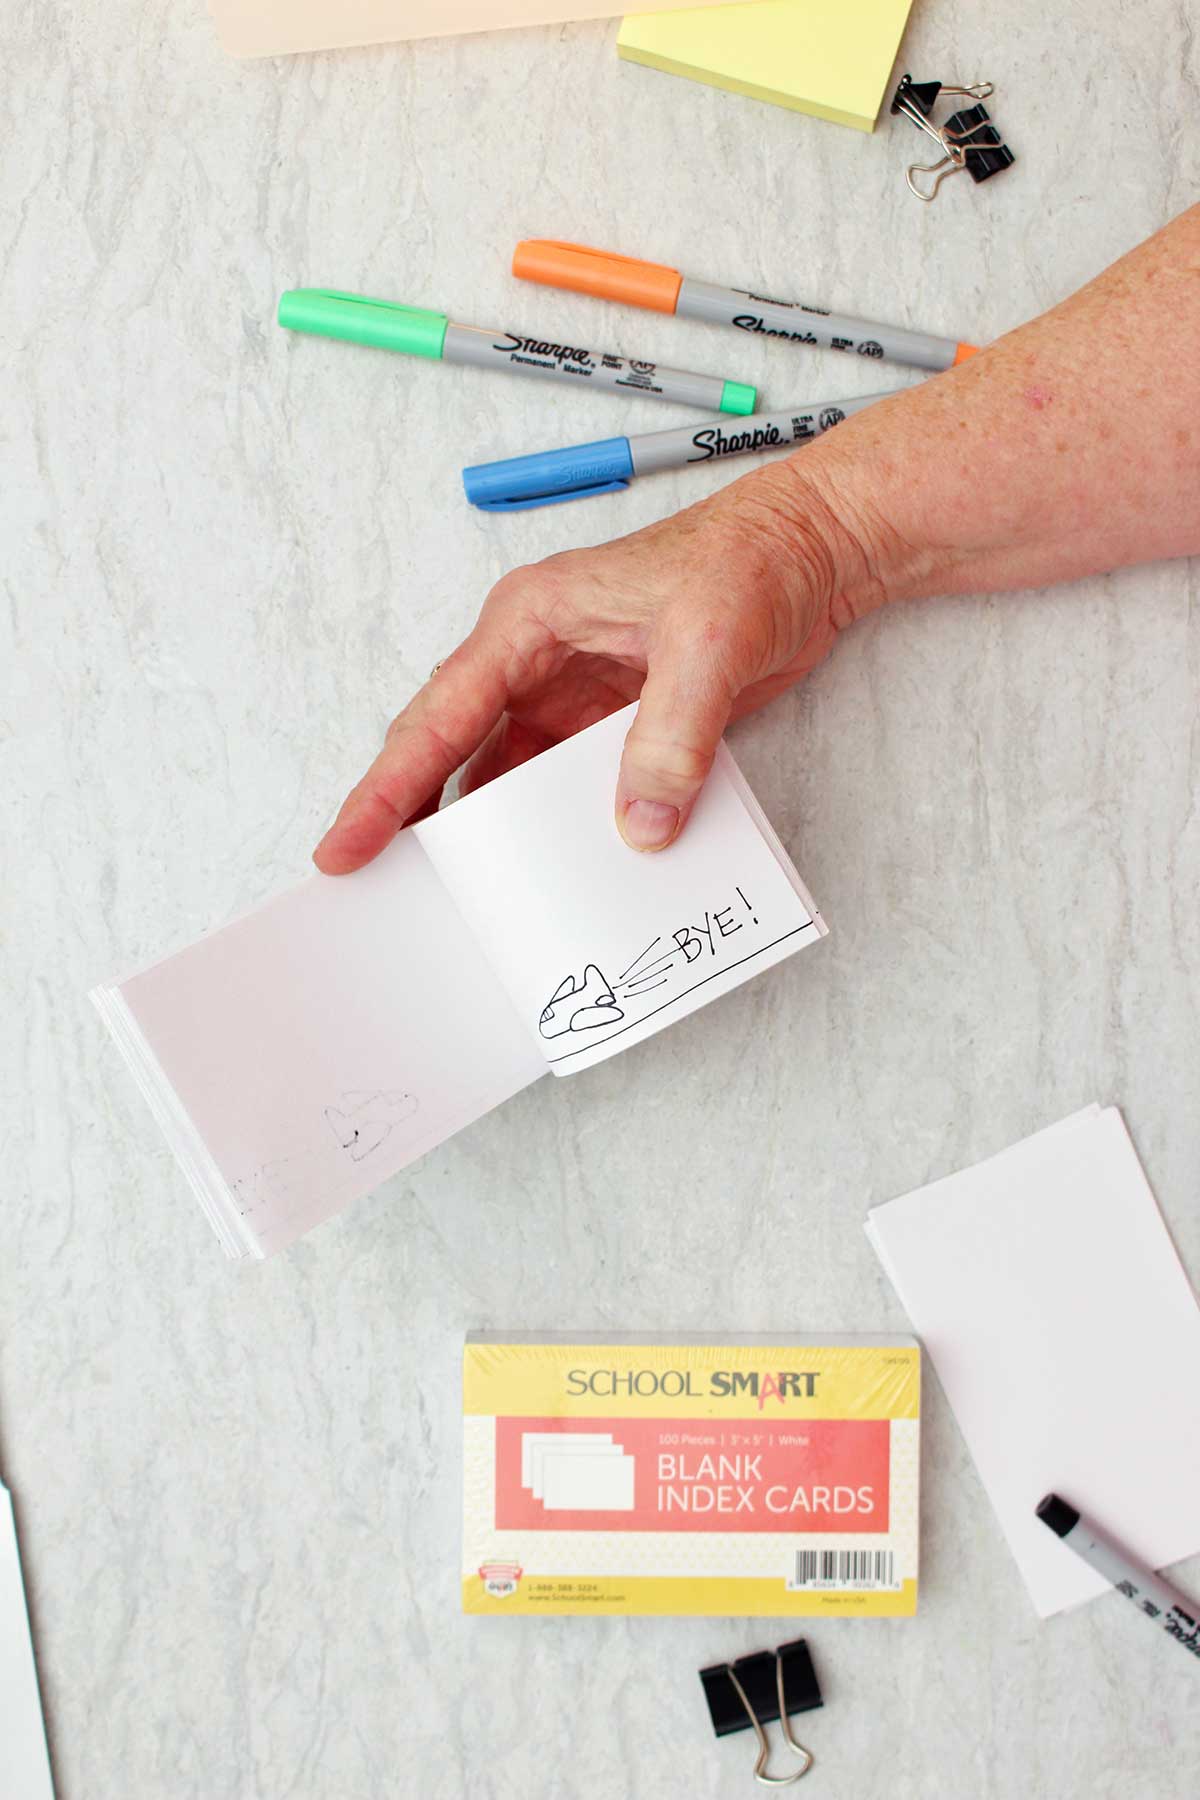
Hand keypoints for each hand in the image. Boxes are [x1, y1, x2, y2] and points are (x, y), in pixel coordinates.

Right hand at [313, 453, 890, 873]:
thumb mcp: (708, 644)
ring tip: (462, 900)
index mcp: (527, 623)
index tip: (345, 844)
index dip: (386, 787)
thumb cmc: (751, 561)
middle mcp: (535, 661)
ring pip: (507, 777)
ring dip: (492, 833)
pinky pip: (569, 787)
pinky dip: (559, 829)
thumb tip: (640, 826)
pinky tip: (557, 873)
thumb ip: (670, 736)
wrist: (814, 552)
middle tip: (378, 888)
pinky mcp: (615, 724)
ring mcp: (574, 696)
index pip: (439, 716)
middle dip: (411, 817)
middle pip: (453, 752)